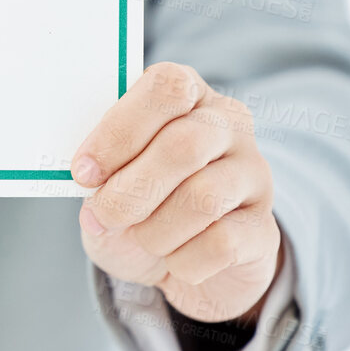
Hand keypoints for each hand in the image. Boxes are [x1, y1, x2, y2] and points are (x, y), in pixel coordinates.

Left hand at [73, 62, 281, 324]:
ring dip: (154, 230)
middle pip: (185, 146)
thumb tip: (90, 176)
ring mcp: (254, 174)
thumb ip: (100, 166)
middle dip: (131, 190)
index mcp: (187, 94)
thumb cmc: (135, 205)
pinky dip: (182, 260)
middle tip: (103, 216)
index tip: (84, 172)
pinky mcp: (265, 228)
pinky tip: (175, 259)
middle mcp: (229, 124)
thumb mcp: (107, 178)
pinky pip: (221, 244)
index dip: (119, 131)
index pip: (166, 87)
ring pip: (203, 199)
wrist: (171, 262)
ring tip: (142, 238)